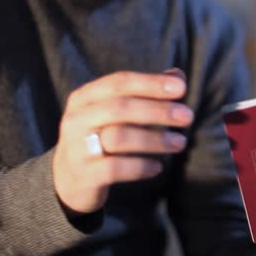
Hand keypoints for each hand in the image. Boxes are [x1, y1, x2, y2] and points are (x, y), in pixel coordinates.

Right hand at [52, 69, 192, 214]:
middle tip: (187, 117)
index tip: (182, 87)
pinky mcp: (83, 175)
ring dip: (155, 139)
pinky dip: (141, 166)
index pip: (119, 82)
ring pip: (119, 138)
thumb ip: (146, 93)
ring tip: (180, 143)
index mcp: (85, 97)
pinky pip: (116, 168)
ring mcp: (76, 148)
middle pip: (120, 108)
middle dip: (158, 110)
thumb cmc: (101, 136)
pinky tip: (158, 166)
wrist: (68, 179)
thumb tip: (178, 76)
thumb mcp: (116, 112)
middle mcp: (76, 119)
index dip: (151, 83)